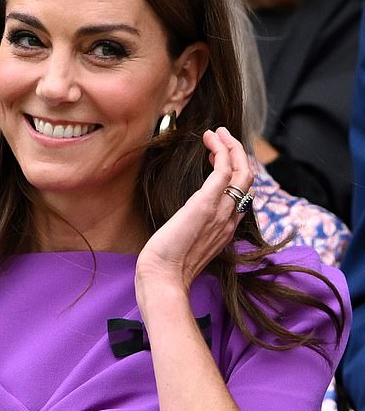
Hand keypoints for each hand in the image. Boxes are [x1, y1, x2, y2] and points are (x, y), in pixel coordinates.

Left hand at [136, 126, 252, 297]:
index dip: (236, 174)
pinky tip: (209, 139)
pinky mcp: (206, 204)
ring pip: (242, 170)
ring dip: (232, 145)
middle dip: (238, 153)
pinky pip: (225, 169)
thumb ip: (193, 229)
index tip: (218, 160)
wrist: (163, 277)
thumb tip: (185, 217)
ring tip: (217, 133)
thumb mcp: (186, 244)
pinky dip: (221, 148)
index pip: (243, 196)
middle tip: (222, 137)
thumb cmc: (166, 266)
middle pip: (248, 179)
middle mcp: (230, 219)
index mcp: (226, 230)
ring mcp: (221, 211)